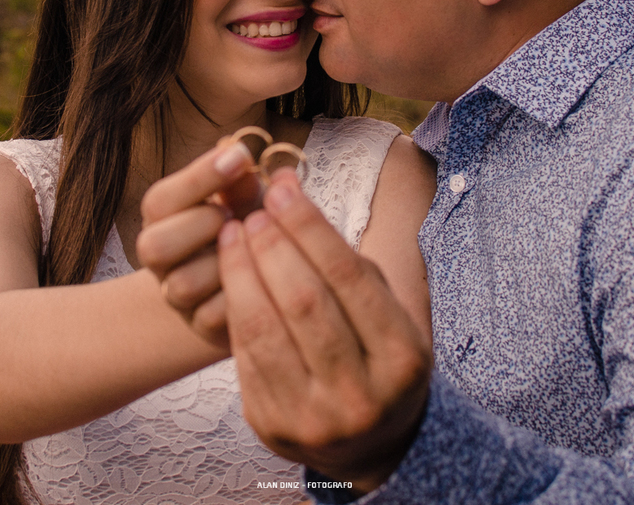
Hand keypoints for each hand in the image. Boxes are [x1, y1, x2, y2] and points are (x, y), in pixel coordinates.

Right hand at [137, 140, 263, 347]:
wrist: (254, 277)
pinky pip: (215, 316)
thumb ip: (243, 181)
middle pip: (153, 246)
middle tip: (236, 214)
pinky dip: (245, 294)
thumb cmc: (250, 223)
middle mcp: (161, 256)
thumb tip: (248, 155)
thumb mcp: (248, 196)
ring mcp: (177, 294)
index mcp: (164, 216)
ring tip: (255, 247)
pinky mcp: (201, 326)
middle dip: (201, 226)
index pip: (161, 199)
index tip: (240, 156)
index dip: (200, 176)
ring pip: (182, 286)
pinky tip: (266, 277)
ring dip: (225, 263)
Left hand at [218, 169, 431, 491]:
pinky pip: (245, 356)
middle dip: (273, 246)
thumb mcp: (390, 314)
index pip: (348, 277)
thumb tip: (292, 193)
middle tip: (255, 210)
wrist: (370, 445)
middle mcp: (361, 394)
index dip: (309, 227)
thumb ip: (346, 262)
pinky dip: (235, 307)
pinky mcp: (273, 427)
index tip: (283, 188)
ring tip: (233, 234)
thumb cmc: (378, 357)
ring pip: (265, 328)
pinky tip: (230, 274)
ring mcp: (315, 418)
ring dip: (242, 271)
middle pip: (304, 301)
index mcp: (402, 358)